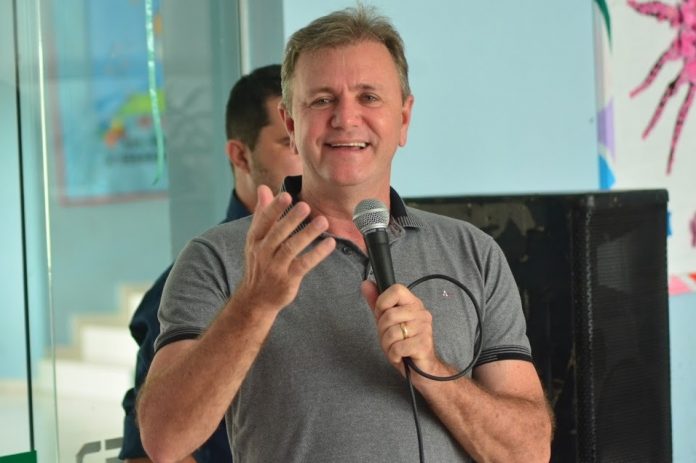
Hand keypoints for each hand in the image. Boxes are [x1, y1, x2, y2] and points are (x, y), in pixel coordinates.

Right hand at [235, 185, 335, 315]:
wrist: (256, 298)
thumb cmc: (260, 263)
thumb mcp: (256, 239)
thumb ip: (262, 214)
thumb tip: (263, 188)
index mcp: (255, 240)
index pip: (264, 221)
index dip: (274, 208)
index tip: (286, 195)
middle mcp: (263, 252)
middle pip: (277, 233)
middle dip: (291, 219)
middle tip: (306, 206)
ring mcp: (275, 267)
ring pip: (291, 248)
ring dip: (307, 234)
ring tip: (323, 222)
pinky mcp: (288, 279)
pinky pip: (304, 264)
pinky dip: (317, 254)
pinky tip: (330, 244)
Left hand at [361, 281, 441, 375]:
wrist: (421, 368)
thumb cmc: (404, 343)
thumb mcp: (387, 322)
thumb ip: (376, 302)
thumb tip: (365, 283)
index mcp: (413, 304)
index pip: (396, 289)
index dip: (382, 303)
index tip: (382, 315)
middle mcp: (421, 313)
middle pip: (389, 315)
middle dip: (382, 331)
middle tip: (390, 338)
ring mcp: (424, 328)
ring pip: (392, 333)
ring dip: (387, 345)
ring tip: (395, 348)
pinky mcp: (424, 344)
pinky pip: (397, 347)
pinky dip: (393, 355)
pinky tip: (400, 356)